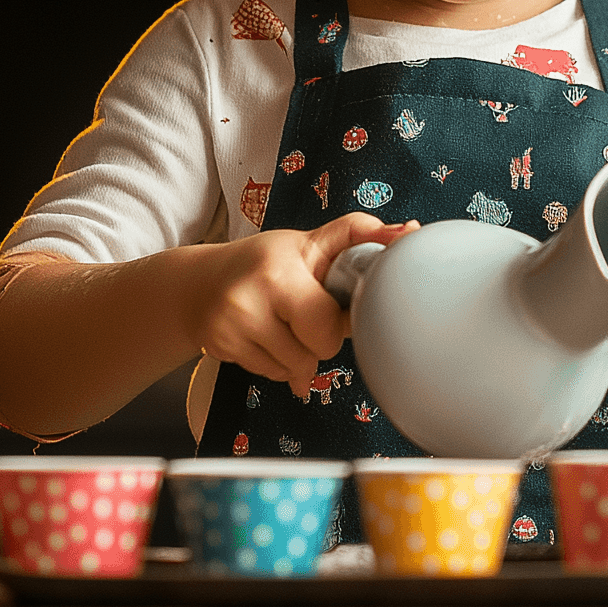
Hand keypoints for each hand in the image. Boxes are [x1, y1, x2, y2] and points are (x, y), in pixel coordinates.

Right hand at [184, 212, 415, 385]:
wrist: (197, 283)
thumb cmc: (265, 262)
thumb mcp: (310, 242)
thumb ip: (358, 235)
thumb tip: (410, 231)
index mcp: (281, 271)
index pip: (330, 325)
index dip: (337, 319)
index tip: (329, 301)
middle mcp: (250, 299)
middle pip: (317, 351)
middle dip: (319, 338)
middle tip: (303, 313)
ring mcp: (231, 326)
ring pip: (296, 370)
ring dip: (298, 354)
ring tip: (281, 324)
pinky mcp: (220, 348)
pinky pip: (273, 375)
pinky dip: (276, 363)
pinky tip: (264, 338)